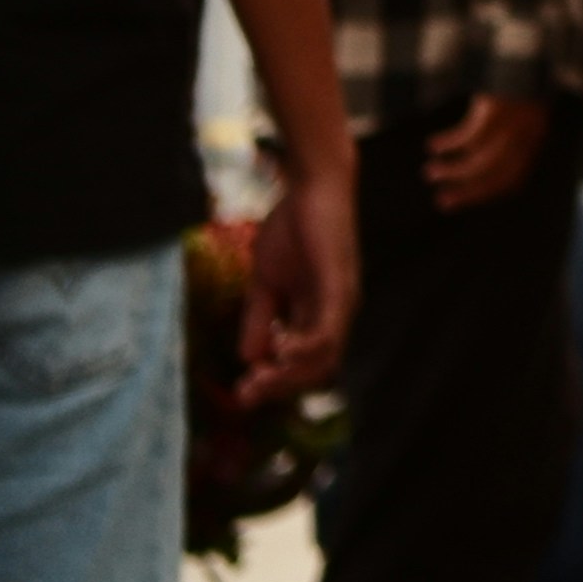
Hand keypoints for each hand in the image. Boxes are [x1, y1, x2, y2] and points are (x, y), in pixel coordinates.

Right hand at [236, 157, 356, 405]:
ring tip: (258, 380)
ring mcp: (341, 302)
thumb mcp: (266, 281)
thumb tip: (249, 358)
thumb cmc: (292, 228)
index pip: (303, 364)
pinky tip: (280, 351)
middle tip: (245, 395)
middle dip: (279, 387)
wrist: (311, 186)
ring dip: (289, 375)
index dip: (274, 382)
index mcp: (318, 314)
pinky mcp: (339, 286)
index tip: (241, 394)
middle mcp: (335, 314)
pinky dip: (305, 348)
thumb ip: (259, 318)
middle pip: (315, 370)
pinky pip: (329, 329)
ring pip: (324, 358)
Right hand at [424, 90, 554, 208]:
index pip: (514, 181)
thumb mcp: (521, 110)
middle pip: (498, 176)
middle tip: (441, 201)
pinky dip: (449, 143)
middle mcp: (529, 134)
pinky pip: (468, 135)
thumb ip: (509, 136)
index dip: (487, 194)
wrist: (528, 40)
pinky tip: (433, 144)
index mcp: (536, 138)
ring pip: (480, 159)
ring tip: (430, 172)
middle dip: (467, 192)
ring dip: (452, 170)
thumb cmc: (518, 78)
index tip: (463, 200)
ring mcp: (515, 121)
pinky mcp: (497, 107)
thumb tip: (478, 163)